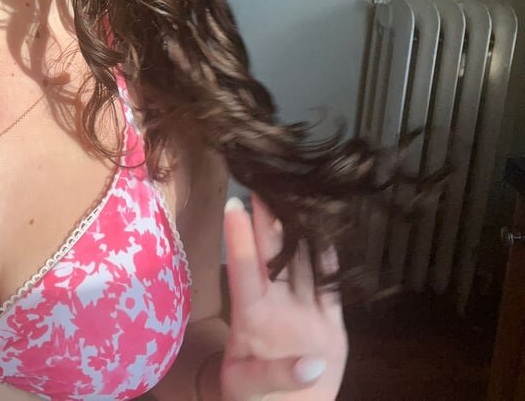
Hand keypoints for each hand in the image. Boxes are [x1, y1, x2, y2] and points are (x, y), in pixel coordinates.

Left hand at [218, 193, 346, 400]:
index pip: (243, 272)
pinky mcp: (329, 323)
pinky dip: (330, 261)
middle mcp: (277, 306)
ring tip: (296, 196)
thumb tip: (310, 364)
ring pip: (302, 264)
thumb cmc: (252, 398)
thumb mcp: (249, 388)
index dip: (239, 240)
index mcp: (252, 318)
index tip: (233, 206)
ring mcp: (302, 312)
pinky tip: (327, 234)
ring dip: (299, 232)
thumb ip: (277, 376)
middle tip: (264, 183)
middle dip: (268, 221)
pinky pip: (329, 287)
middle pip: (273, 257)